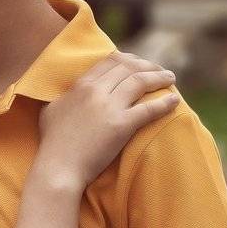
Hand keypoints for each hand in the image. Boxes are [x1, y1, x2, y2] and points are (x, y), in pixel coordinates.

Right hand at [38, 52, 178, 188]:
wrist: (58, 167)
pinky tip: (174, 100)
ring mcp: (109, 107)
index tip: (139, 63)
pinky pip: (148, 109)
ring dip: (159, 77)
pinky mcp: (121, 125)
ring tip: (170, 78)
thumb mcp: (52, 111)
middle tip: (159, 70)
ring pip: (140, 82)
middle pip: (128, 68)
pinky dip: (164, 103)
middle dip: (147, 66)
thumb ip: (64, 96)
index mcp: (81, 85)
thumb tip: (70, 92)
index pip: (110, 62)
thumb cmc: (52, 143)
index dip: (128, 59)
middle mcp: (96, 90)